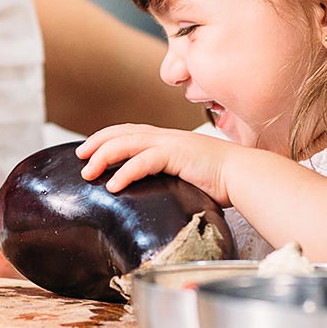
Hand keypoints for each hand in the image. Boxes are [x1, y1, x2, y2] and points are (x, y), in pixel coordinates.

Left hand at [75, 124, 236, 204]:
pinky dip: (125, 172)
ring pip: (127, 143)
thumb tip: (151, 195)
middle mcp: (166, 137)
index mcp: (168, 140)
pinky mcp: (178, 154)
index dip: (107, 138)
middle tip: (80, 157)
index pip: (130, 132)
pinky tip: (113, 186)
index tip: (89, 150)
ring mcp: (172, 143)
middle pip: (122, 132)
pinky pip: (144, 161)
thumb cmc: (221, 182)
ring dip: (104, 157)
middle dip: (97, 143)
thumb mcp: (186, 176)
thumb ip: (167, 179)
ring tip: (88, 172)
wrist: (247, 176)